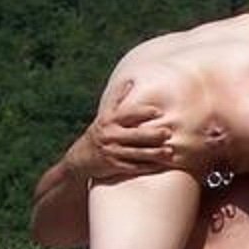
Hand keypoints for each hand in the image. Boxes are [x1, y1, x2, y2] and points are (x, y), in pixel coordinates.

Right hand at [64, 81, 178, 182]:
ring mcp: (112, 152)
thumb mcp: (104, 115)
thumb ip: (118, 99)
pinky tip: (160, 165)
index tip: (158, 111)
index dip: (143, 112)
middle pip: (134, 134)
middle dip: (152, 134)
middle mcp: (110, 135)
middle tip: (168, 133)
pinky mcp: (114, 166)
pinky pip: (134, 167)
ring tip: (169, 151)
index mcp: (109, 120)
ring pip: (136, 153)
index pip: (128, 114)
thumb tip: (130, 81)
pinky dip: (147, 167)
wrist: (79, 159)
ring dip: (154, 153)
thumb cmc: (98, 133)